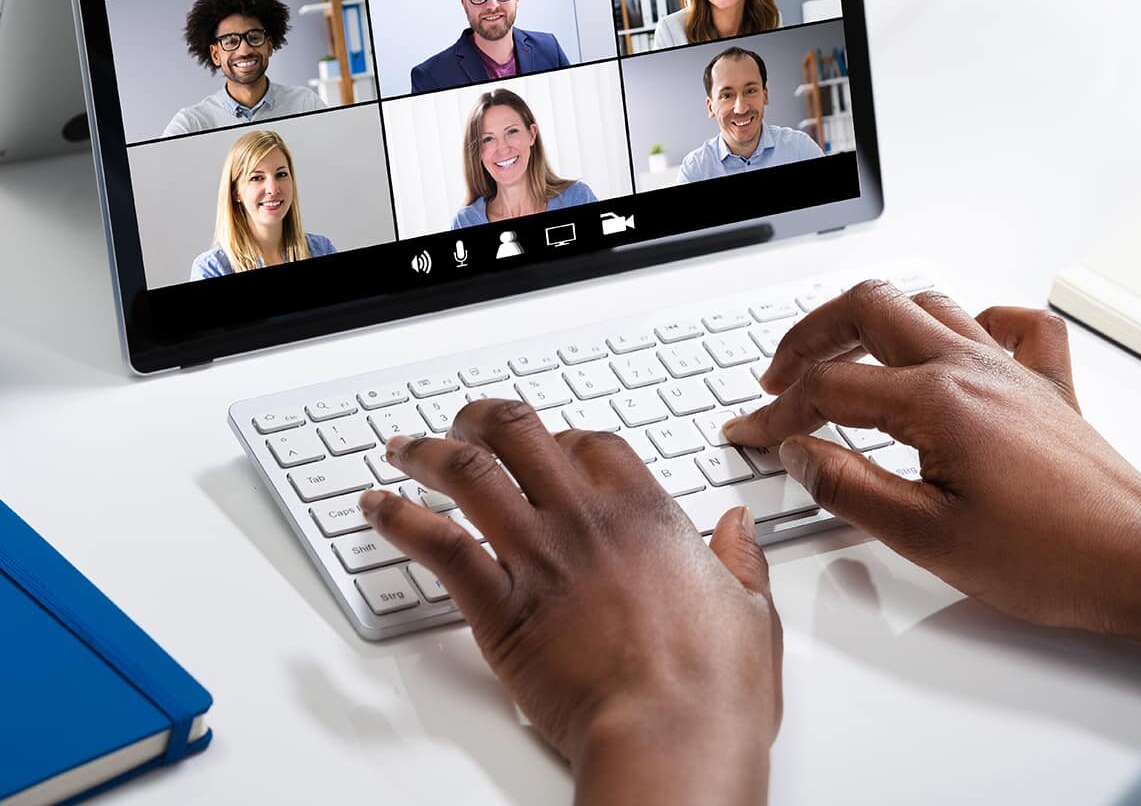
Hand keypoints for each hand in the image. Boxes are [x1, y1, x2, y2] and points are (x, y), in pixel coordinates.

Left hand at [360, 399, 780, 803]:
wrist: (671, 735)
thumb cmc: (713, 685)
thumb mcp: (751, 609)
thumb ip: (739, 558)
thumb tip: (738, 528)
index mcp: (643, 511)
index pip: (588, 441)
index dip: (560, 436)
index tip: (547, 447)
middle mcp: (584, 518)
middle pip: (518, 432)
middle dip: (482, 418)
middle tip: (462, 422)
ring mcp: (538, 557)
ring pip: (469, 473)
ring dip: (429, 453)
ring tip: (405, 448)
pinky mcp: (499, 606)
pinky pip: (438, 544)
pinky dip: (400, 518)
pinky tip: (377, 507)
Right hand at [724, 281, 1140, 659]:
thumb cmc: (1054, 558)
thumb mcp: (928, 538)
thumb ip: (850, 488)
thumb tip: (798, 454)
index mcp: (936, 401)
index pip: (829, 389)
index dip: (776, 412)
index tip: (750, 433)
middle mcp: (970, 368)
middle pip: (867, 309)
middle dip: (808, 336)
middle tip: (778, 375)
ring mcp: (1009, 369)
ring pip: (925, 303)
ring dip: (871, 320)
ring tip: (839, 351)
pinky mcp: (1044, 385)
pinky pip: (1010, 323)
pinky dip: (973, 321)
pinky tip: (955, 342)